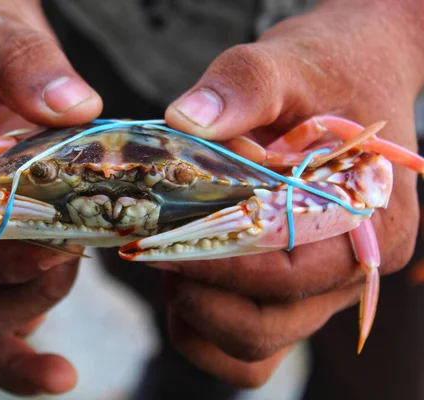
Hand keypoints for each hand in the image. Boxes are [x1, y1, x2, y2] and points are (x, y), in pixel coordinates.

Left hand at [160, 0, 422, 386]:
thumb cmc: (328, 74)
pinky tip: (181, 278)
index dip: (216, 267)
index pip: (288, 276)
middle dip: (198, 296)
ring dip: (198, 316)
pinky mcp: (289, 289)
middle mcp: (350, 272)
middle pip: (266, 325)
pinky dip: (205, 324)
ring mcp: (319, 288)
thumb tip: (185, 118)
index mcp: (369, 225)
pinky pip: (247, 341)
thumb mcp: (288, 65)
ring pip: (253, 345)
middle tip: (153, 253)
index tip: (158, 244)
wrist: (349, 79)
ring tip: (169, 263)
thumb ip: (244, 87)